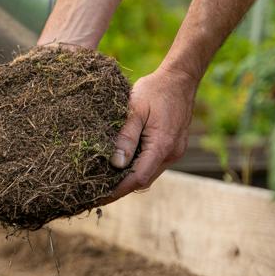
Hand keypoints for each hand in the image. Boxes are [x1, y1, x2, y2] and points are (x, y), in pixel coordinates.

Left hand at [108, 67, 198, 198]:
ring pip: (149, 173)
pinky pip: (154, 163)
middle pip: (144, 180)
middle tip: (94, 191)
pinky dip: (138, 166)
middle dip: (120, 187)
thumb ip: (126, 137)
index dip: (117, 190)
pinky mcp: (173, 146)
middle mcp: (172, 154)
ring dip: (129, 177)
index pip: (138, 179)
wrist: (179, 79)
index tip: (97, 197)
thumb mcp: (135, 109)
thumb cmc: (155, 90)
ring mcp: (175, 151)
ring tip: (104, 178)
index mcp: (162, 146)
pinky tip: (121, 162)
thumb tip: (116, 164)